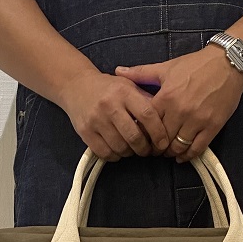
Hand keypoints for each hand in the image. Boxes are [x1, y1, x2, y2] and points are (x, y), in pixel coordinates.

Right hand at [56, 68, 171, 161]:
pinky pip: (105, 152)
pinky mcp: (85, 132)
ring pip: (120, 147)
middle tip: (148, 150)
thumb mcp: (128, 86)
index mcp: (124, 92)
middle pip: (134, 136)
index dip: (159, 133)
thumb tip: (166, 120)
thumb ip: (146, 100)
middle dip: (144, 148)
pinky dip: (115, 156)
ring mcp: (96, 120)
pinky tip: (118, 150)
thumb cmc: (108, 88)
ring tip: (132, 148)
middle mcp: (109, 105)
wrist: (76, 86)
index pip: (148, 115)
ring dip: (130, 153)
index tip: (163, 143)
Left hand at [115, 47, 242, 161]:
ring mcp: (197, 120)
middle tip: (153, 150)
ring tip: (167, 152)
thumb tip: (117, 71)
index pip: (147, 124)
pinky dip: (188, 155)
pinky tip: (182, 156)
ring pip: (178, 146)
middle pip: (161, 140)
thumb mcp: (167, 67)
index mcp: (166, 97)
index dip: (142, 134)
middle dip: (155, 147)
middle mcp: (180, 111)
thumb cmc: (196, 64)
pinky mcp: (212, 126)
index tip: (141, 138)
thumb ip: (141, 73)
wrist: (228, 63)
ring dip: (170, 152)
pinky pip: (197, 148)